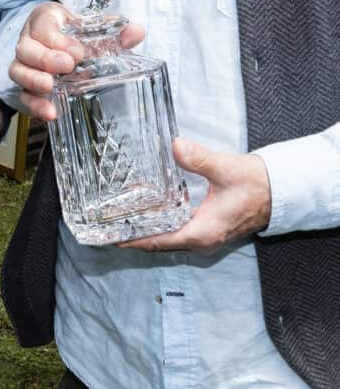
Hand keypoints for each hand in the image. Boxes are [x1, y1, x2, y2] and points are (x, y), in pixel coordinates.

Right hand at [9, 2, 144, 120]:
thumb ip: (114, 30)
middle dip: (45, 58)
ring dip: (33, 80)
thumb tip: (136, 32)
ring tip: (51, 87)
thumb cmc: (75, 34)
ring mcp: (25, 64)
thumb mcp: (92, 28)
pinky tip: (51, 113)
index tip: (78, 51)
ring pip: (17, 71)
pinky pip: (23, 96)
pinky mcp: (26, 87)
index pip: (42, 25)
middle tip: (68, 66)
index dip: (57, 39)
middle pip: (24, 48)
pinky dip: (35, 106)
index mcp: (45, 20)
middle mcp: (29, 40)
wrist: (63, 44)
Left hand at [120, 137, 271, 253]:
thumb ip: (199, 158)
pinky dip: (162, 221)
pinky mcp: (207, 229)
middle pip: (160, 241)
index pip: (160, 241)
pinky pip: (177, 230)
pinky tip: (151, 206)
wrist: (277, 192)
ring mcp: (204, 236)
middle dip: (135, 233)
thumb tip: (175, 147)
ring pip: (168, 236)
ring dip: (148, 227)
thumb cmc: (254, 184)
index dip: (135, 240)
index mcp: (202, 232)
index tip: (113, 237)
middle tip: (110, 221)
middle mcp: (201, 241)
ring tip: (123, 213)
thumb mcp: (225, 168)